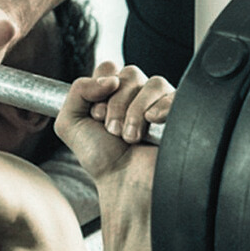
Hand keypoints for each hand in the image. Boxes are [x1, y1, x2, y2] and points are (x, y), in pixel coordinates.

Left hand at [54, 62, 174, 183]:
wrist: (124, 182)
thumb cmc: (100, 156)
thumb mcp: (70, 122)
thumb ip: (76, 91)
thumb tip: (109, 77)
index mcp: (112, 92)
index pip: (108, 68)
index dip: (99, 88)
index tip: (97, 115)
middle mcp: (136, 94)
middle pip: (130, 73)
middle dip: (116, 104)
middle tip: (112, 131)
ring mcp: (159, 103)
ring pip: (153, 83)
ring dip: (135, 111)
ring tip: (129, 137)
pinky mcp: (179, 114)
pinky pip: (175, 95)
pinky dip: (161, 108)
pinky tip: (152, 123)